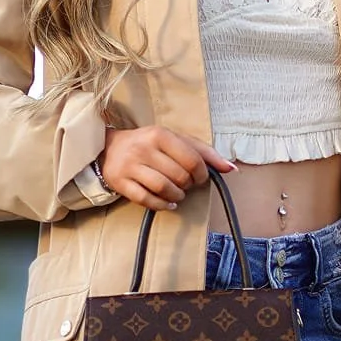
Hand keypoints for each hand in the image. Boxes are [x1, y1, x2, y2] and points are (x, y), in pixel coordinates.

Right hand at [100, 126, 236, 210]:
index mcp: (160, 134)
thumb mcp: (175, 140)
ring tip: (177, 195)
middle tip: (186, 185)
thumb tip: (231, 169)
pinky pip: (146, 200)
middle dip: (188, 185)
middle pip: (179, 176)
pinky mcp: (121, 183)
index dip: (202, 174)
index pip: (191, 159)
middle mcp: (144, 148)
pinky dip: (161, 205)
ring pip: (163, 188)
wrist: (108, 148)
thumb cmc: (149, 145)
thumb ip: (203, 152)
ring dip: (177, 197)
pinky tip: (167, 204)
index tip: (200, 178)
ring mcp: (130, 166)